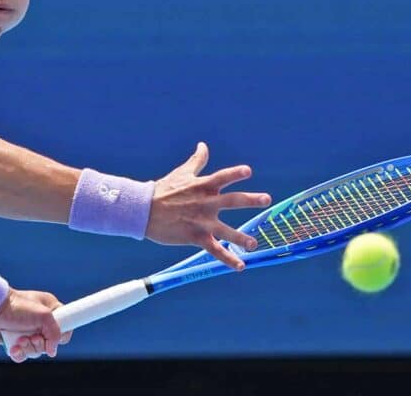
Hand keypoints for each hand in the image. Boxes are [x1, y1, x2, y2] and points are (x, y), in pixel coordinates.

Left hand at [0, 288, 72, 362]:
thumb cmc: (18, 307)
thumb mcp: (44, 316)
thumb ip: (55, 333)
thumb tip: (52, 352)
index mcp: (49, 311)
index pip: (65, 327)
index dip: (61, 335)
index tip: (53, 335)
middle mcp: (39, 323)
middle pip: (49, 344)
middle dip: (40, 344)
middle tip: (33, 337)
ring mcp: (27, 332)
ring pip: (36, 351)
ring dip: (28, 348)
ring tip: (20, 340)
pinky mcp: (15, 341)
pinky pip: (22, 355)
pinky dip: (19, 354)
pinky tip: (14, 347)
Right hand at [146, 142, 270, 270]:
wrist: (143, 210)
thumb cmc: (162, 190)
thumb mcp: (181, 173)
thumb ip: (197, 160)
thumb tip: (203, 144)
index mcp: (203, 186)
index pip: (222, 177)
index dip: (235, 173)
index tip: (248, 172)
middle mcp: (206, 203)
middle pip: (233, 200)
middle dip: (251, 200)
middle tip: (266, 199)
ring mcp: (202, 221)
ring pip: (226, 230)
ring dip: (242, 238)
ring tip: (254, 244)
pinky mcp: (196, 236)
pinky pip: (215, 250)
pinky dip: (228, 259)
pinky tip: (240, 266)